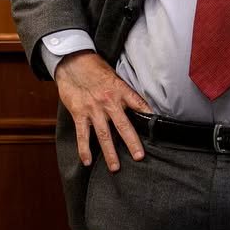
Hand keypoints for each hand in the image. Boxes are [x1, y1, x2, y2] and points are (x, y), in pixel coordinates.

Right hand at [53, 51, 152, 172]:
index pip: (138, 104)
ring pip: (103, 134)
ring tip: (115, 168)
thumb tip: (138, 107)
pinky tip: (87, 161)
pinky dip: (84, 149)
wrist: (71, 61)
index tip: (158, 126)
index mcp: (119, 90)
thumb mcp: (114, 76)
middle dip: (132, 143)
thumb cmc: (94, 68)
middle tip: (139, 157)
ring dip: (109, 152)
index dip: (148, 115)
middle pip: (123, 126)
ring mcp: (92, 109)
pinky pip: (82, 134)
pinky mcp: (79, 113)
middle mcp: (108, 102)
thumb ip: (125, 92)